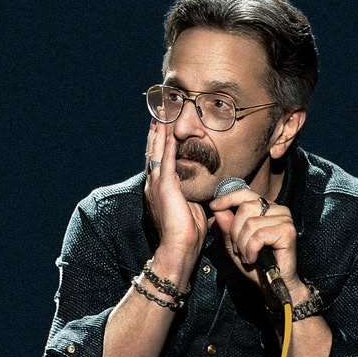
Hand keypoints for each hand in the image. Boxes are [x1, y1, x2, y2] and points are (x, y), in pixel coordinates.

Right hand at [143, 119, 205, 262]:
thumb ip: (192, 193)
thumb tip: (203, 185)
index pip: (159, 157)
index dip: (160, 139)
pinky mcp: (165, 185)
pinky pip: (167, 157)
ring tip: (162, 109)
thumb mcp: (191, 207)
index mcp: (159, 188)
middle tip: (159, 107)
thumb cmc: (188, 234)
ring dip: (160, 128)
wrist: (178, 248)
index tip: (163, 122)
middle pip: (154, 148)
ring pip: (158, 148)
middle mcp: (154, 182)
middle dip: (157, 127)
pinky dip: (167, 140)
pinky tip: (169, 126)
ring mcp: (158, 183)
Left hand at [208, 184, 299, 293]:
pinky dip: (251, 249)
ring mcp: (285, 219)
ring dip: (243, 244)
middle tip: (239, 249)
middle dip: (235, 232)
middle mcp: (278, 209)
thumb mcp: (235, 244)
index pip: (245, 193)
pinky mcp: (288, 231)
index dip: (227, 198)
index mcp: (266, 208)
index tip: (213, 206)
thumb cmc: (256, 264)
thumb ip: (227, 226)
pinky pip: (259, 235)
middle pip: (245, 208)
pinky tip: (255, 258)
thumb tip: (217, 208)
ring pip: (250, 223)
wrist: (273, 283)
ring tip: (248, 256)